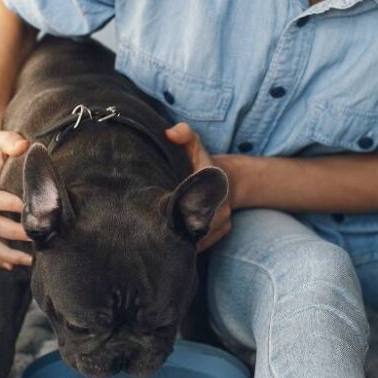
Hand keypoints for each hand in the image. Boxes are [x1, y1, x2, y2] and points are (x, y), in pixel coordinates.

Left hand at [164, 122, 232, 252]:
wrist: (227, 178)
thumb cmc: (201, 161)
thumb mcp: (193, 144)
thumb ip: (183, 133)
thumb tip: (170, 133)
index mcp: (213, 180)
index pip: (192, 197)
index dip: (175, 206)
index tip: (160, 209)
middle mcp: (222, 203)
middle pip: (193, 222)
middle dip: (174, 226)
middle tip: (151, 228)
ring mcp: (224, 220)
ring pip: (198, 236)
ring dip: (179, 238)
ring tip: (157, 237)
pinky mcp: (223, 231)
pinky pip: (202, 243)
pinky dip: (186, 243)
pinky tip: (169, 243)